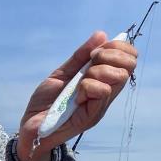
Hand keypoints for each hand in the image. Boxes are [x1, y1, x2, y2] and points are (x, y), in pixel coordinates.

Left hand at [17, 31, 137, 160]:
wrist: (31, 126)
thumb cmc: (47, 102)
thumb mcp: (62, 73)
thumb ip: (80, 56)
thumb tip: (102, 35)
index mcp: (102, 82)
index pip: (128, 60)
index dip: (119, 47)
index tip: (98, 48)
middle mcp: (106, 94)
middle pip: (128, 65)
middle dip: (109, 54)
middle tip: (90, 61)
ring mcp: (100, 106)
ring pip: (118, 76)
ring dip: (97, 71)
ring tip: (80, 82)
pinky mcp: (92, 116)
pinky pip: (102, 91)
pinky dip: (88, 86)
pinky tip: (75, 96)